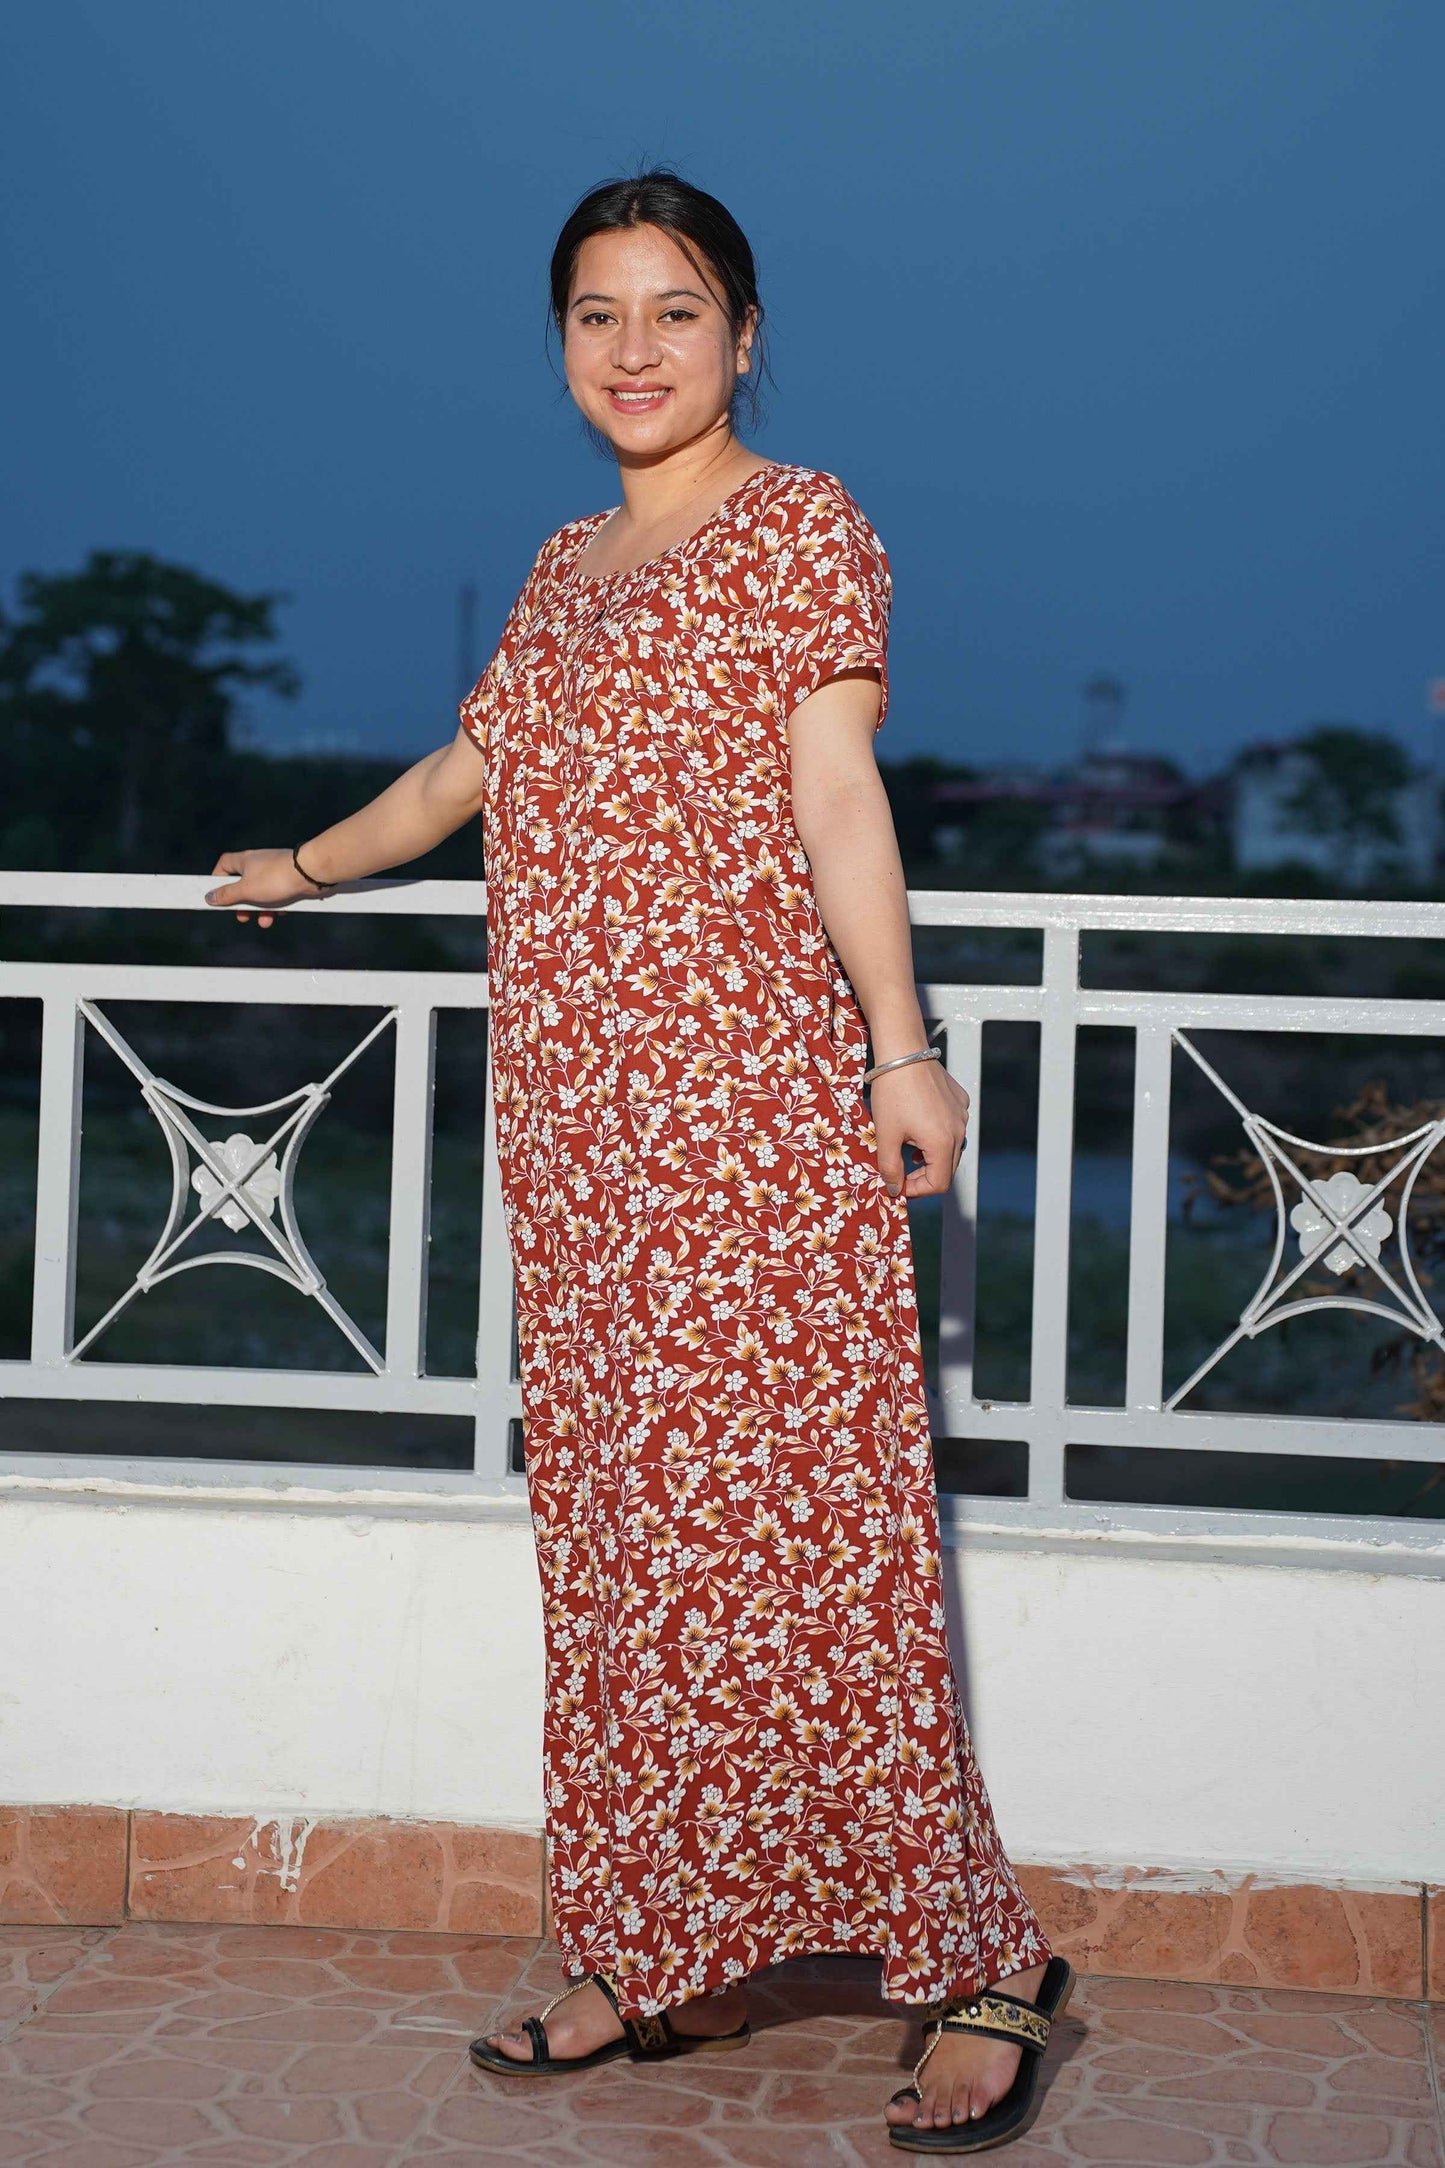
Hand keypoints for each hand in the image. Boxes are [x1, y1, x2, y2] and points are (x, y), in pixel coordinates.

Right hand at [205, 848, 321, 927]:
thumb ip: (227, 895)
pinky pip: (279, 894)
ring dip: (261, 909)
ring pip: (262, 892)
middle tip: (242, 916)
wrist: (311, 872)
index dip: (218, 879)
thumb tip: (209, 897)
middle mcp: (259, 863)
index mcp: (244, 861)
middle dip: (242, 902)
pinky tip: (281, 913)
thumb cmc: (276, 878)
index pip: (224, 864)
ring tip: (264, 921)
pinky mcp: (290, 879)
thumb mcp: (246, 890)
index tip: (216, 894)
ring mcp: (275, 871)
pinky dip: (277, 905)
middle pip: (243, 883)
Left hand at [871, 1056, 969, 1199]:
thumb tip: (895, 1190)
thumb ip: (890, 1168)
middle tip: (900, 1170)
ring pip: (951, 1147)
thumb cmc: (892, 1093)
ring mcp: (962, 1114)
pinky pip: (953, 1125)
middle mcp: (959, 1130)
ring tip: (907, 1146)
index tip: (898, 1184)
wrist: (902, 1053)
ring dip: (930, 1155)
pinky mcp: (960, 1100)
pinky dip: (937, 1133)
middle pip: (947, 1168)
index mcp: (943, 1143)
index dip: (916, 1190)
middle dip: (923, 1175)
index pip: (938, 1184)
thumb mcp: (885, 1135)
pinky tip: (918, 1123)